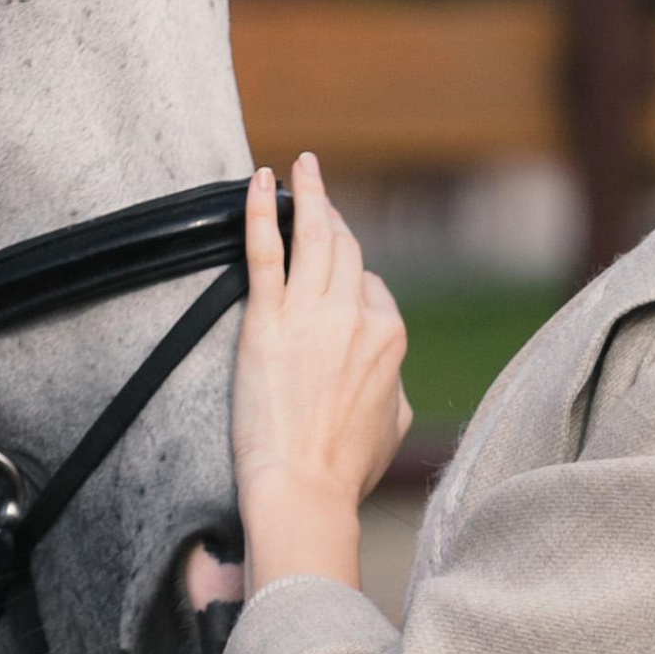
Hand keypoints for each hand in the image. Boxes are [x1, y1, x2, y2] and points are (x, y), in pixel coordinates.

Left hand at [232, 153, 410, 595]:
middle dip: (334, 220)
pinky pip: (266, 250)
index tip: (333, 281)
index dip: (353, 282)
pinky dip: (262, 209)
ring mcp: (311, 314)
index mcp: (390, 337)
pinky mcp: (267, 320)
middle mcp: (356, 315)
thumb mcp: (393, 425)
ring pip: (314, 237)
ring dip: (309, 193)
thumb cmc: (345, 470)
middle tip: (318, 194)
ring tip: (302, 166)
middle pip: (347, 251)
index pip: (372, 288)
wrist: (302, 487)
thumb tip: (387, 374)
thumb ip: (393, 384)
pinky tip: (261, 180)